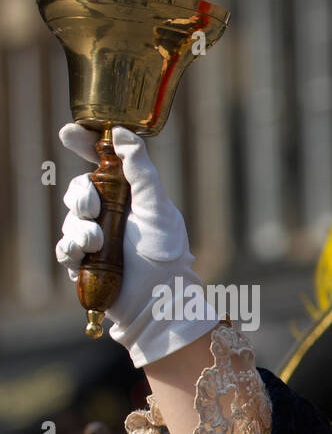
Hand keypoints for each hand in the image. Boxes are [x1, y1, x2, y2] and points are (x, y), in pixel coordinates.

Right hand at [55, 123, 217, 366]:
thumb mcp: (157, 207)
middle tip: (93, 210)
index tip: (69, 133)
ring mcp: (96, 237)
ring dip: (80, 229)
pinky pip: (64, 248)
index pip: (101, 163)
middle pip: (77, 189)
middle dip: (80, 196)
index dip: (84, 145)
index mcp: (129, 196)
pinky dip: (71, 249)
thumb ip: (141, 171)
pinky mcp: (85, 262)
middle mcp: (111, 214)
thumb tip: (121, 133)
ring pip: (69, 219)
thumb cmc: (165, 254)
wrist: (157, 300)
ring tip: (98, 244)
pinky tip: (84, 256)